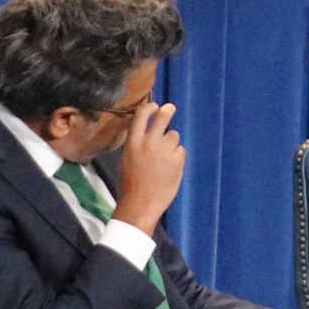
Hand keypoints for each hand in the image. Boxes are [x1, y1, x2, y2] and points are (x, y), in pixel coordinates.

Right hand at [113, 103, 185, 232]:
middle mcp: (149, 143)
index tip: (154, 105)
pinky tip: (169, 167)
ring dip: (171, 142)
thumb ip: (138, 143)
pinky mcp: (177, 159)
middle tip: (170, 108)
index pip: (141, 117)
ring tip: (163, 157)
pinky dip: (177, 155)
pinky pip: (180, 150)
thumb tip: (148, 130)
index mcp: (133, 143)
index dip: (149, 108)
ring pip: (173, 135)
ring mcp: (165, 150)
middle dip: (167, 111)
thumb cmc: (132, 182)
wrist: (141, 202)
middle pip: (163, 118)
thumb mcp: (128, 158)